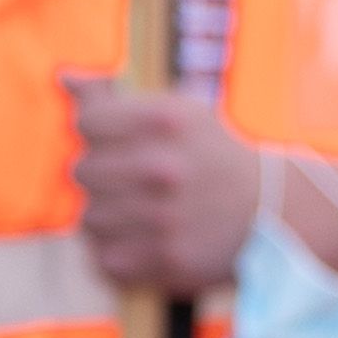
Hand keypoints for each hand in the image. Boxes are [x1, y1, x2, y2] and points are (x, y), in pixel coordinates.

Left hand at [70, 84, 263, 300]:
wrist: (271, 212)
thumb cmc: (212, 155)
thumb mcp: (178, 111)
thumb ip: (115, 97)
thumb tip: (65, 78)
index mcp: (166, 121)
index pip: (86, 123)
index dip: (93, 133)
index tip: (111, 142)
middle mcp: (163, 168)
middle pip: (81, 171)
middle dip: (99, 176)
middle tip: (124, 180)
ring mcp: (164, 217)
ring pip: (89, 218)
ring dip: (106, 216)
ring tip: (134, 211)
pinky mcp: (167, 259)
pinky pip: (106, 257)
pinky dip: (117, 252)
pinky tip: (139, 239)